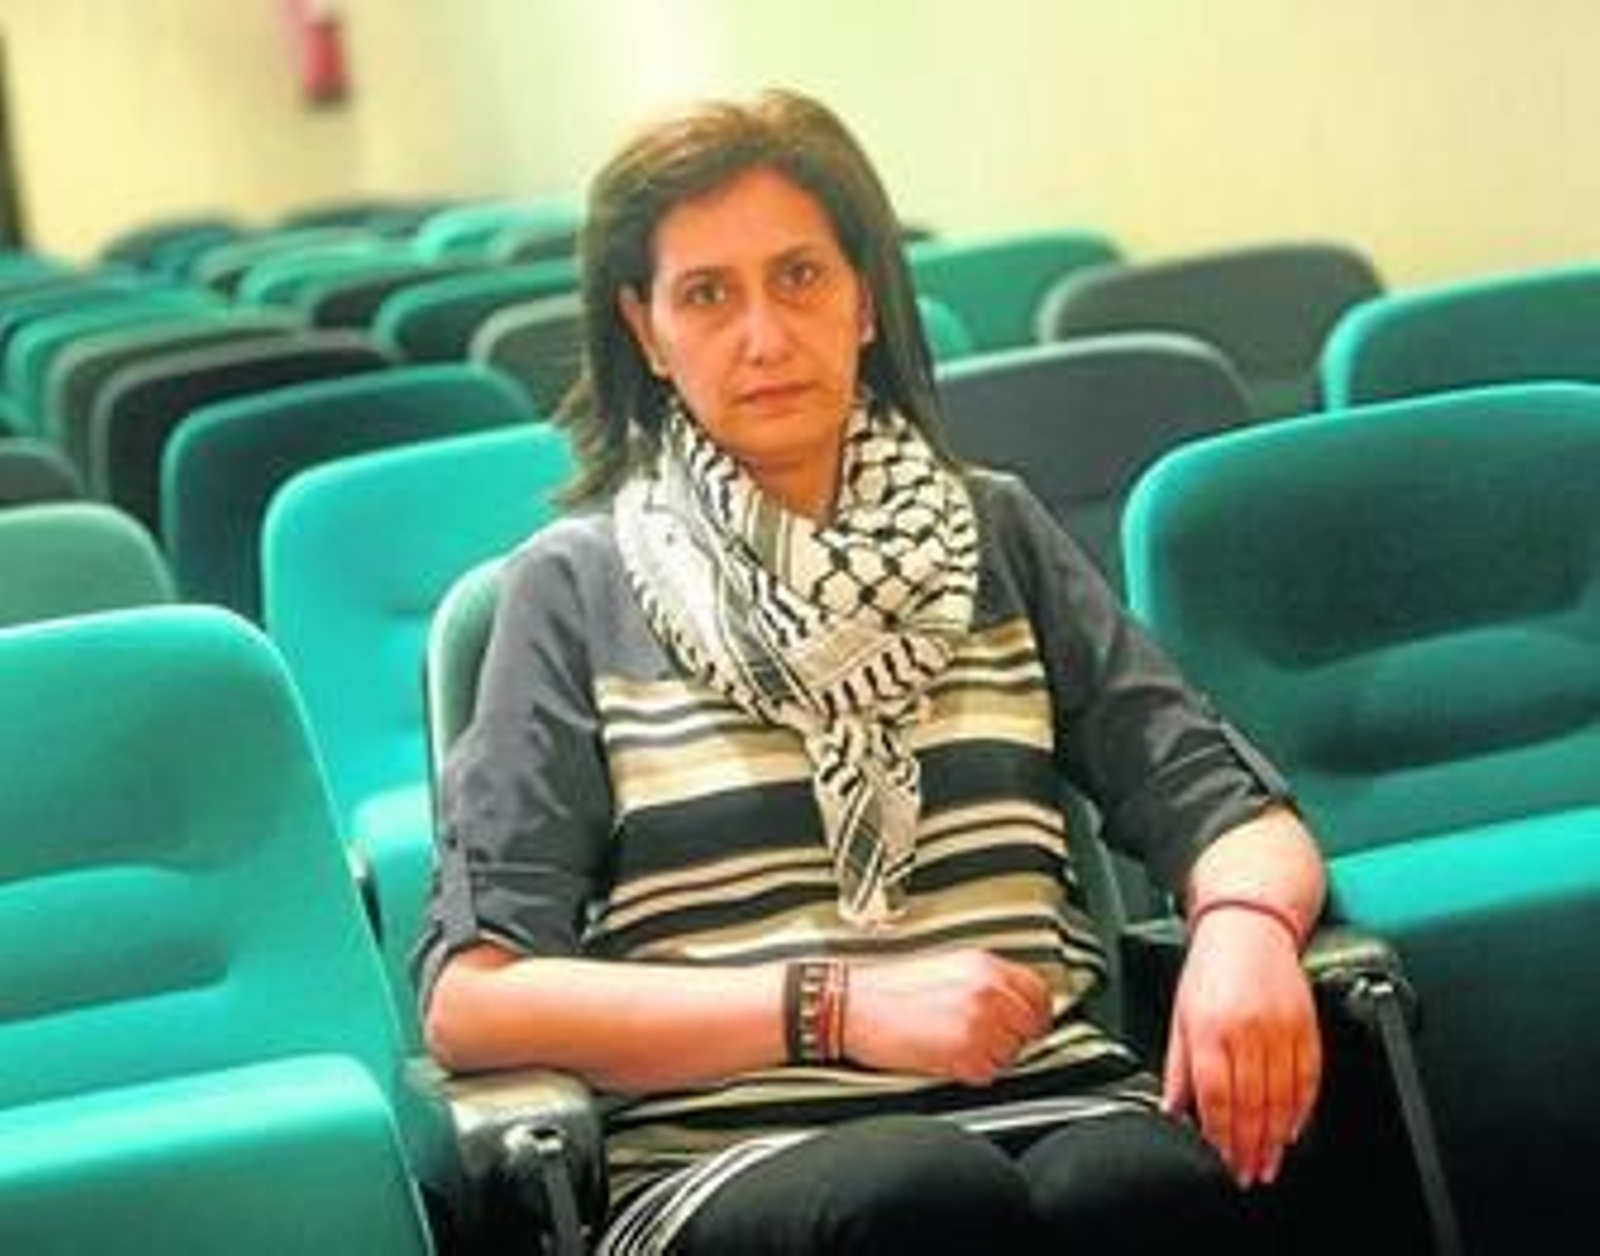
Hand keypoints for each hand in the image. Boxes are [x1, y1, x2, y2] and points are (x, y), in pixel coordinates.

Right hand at [842, 949, 1053, 1084]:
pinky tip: (947, 1055)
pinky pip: (989, 1073)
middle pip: (1031, 1026)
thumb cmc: (888, 989)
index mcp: (984, 965)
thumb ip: (987, 980)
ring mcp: (980, 1023)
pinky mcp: (966, 1054)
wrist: (854, 1006)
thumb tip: (1015, 1000)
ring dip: (991, 1055)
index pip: (1039, 991)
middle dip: (1015, 1036)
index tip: (1029, 1022)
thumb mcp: (947, 967)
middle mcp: (988, 991)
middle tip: (989, 1039)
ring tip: (957, 1043)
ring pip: (1012, 1054)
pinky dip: (972, 1072)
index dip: (1036, 1012)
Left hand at [1161, 907, 1320, 1187]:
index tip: (1223, 1161)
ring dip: (1277, 1137)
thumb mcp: (1180, 1014)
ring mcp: (1280, 1029)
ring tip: (1271, 1161)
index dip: (1221, 1136)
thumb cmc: (1210, 969)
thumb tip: (1172, 1109)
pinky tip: (1294, 1128)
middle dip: (1251, 1147)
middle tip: (1250, 1174)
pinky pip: (1309, 1077)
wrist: (1249, 926)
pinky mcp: (1306, 1025)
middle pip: (1252, 1104)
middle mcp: (1246, 1031)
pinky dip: (1303, 1108)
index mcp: (1209, 1029)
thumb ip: (1179, 1067)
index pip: (1216, 1096)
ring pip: (1282, 1097)